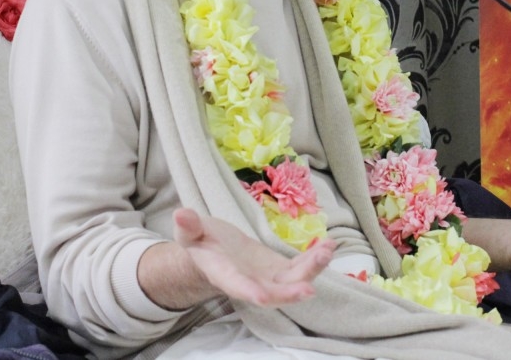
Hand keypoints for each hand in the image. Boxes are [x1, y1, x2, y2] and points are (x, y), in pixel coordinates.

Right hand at [172, 208, 335, 306]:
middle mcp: (250, 282)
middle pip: (272, 292)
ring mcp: (269, 278)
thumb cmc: (200, 241)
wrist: (215, 251)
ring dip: (311, 270)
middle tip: (308, 287)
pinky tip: (330, 245)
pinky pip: (302, 268)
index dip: (249, 291)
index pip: (236, 286)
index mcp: (225, 274)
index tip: (262, 296)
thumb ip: (188, 226)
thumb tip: (180, 214)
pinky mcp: (282, 269)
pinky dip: (316, 259)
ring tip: (327, 251)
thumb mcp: (190, 231)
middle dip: (290, 292)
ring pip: (293, 281)